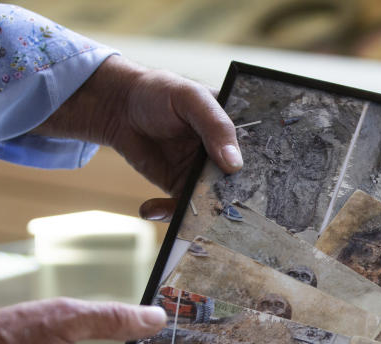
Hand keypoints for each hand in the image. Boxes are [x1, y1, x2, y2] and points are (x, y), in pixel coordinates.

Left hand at [35, 56, 241, 221]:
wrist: (120, 106)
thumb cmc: (159, 92)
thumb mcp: (190, 98)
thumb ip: (215, 125)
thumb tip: (235, 164)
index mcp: (236, 130)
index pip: (258, 156)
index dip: (261, 176)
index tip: (254, 193)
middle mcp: (225, 156)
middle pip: (238, 187)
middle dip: (230, 203)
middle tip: (217, 210)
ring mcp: (203, 174)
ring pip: (212, 203)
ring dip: (199, 215)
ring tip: (183, 216)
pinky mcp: (180, 187)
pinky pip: (182, 208)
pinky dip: (169, 214)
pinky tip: (151, 208)